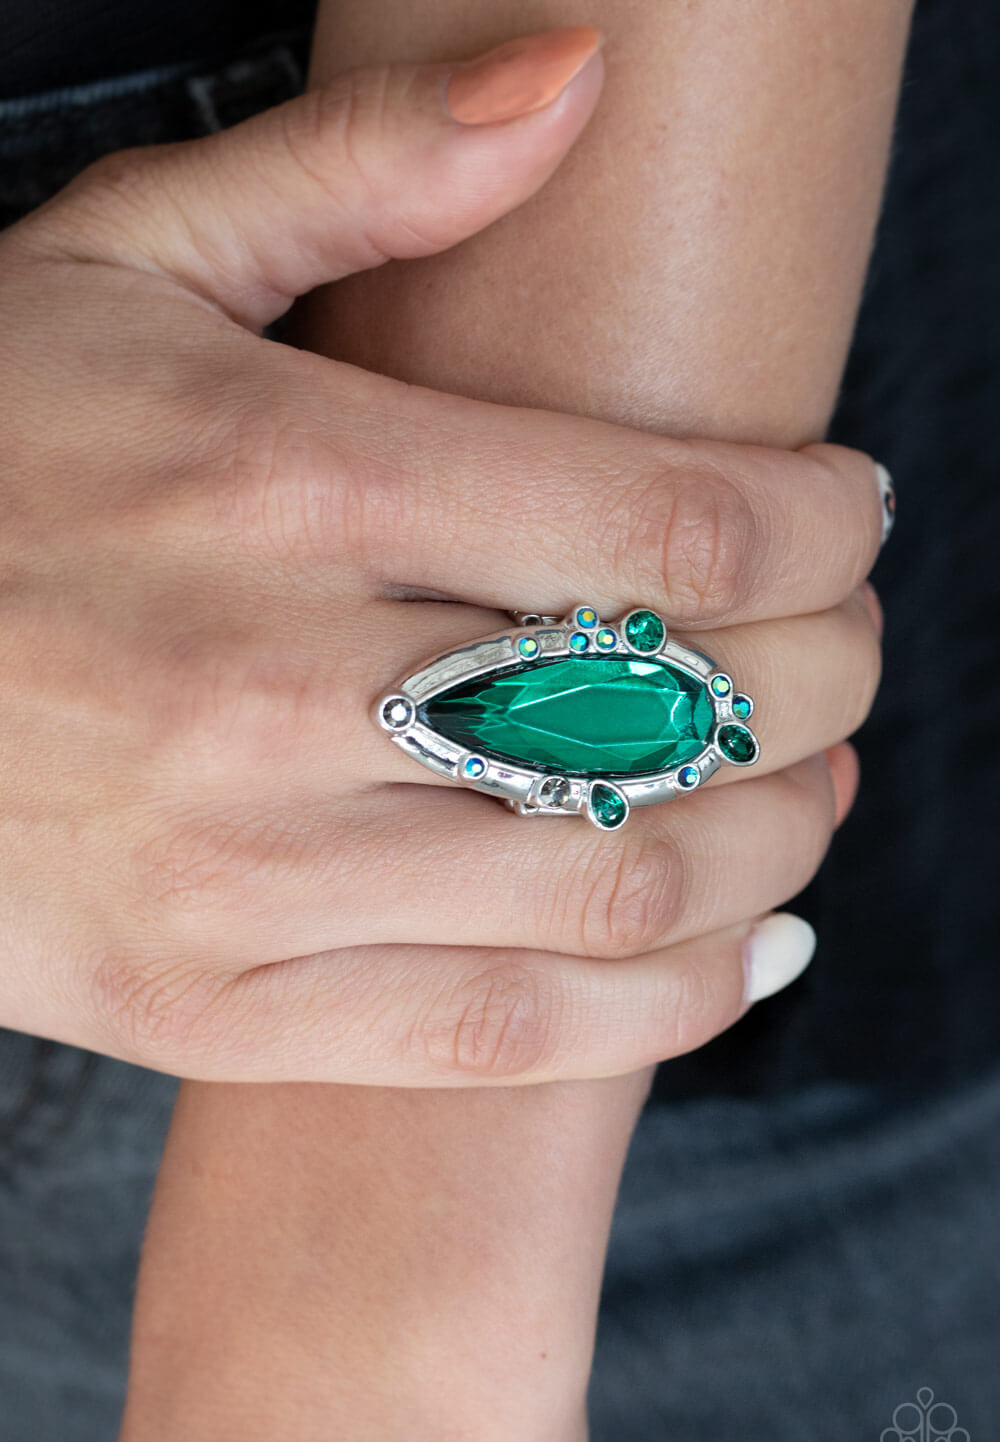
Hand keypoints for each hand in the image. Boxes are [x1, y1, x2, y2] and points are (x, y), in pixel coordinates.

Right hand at [0, 33, 882, 1085]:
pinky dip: (663, 1006)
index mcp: (286, 482)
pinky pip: (498, 1035)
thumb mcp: (122, 265)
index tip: (853, 515)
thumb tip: (571, 76)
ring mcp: (245, 870)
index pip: (667, 523)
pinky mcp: (212, 1002)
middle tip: (849, 654)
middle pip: (674, 709)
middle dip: (830, 682)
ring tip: (816, 797)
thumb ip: (357, 169)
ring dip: (779, 843)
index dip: (820, 526)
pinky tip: (739, 951)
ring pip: (615, 884)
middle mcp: (277, 686)